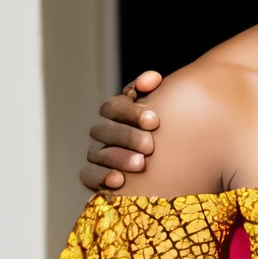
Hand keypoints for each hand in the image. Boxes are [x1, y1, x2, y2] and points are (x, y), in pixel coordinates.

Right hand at [82, 72, 162, 193]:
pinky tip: (118, 180)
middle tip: (150, 146)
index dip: (130, 112)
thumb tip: (153, 78)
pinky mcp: (93, 178)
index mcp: (116, 115)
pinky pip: (88, 175)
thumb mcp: (164, 113)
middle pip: (104, 130)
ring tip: (141, 164)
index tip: (154, 121)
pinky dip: (101, 177)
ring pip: (97, 153)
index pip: (112, 107)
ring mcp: (96, 155)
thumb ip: (155, 93)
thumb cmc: (165, 136)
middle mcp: (103, 133)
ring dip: (119, 157)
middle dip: (127, 136)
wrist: (170, 171)